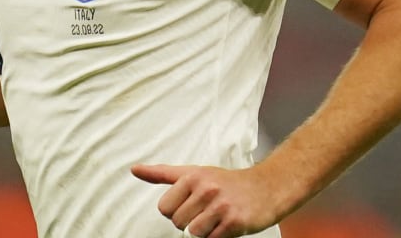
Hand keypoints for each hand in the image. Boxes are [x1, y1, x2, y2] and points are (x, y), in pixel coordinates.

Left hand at [131, 163, 282, 237]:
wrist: (265, 188)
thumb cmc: (226, 182)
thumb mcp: (193, 172)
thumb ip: (162, 174)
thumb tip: (134, 169)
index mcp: (192, 176)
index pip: (164, 208)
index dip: (176, 211)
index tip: (191, 205)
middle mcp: (206, 188)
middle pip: (178, 223)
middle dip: (189, 223)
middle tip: (205, 213)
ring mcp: (220, 206)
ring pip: (193, 233)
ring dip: (203, 232)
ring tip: (215, 220)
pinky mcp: (234, 222)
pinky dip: (216, 237)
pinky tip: (225, 225)